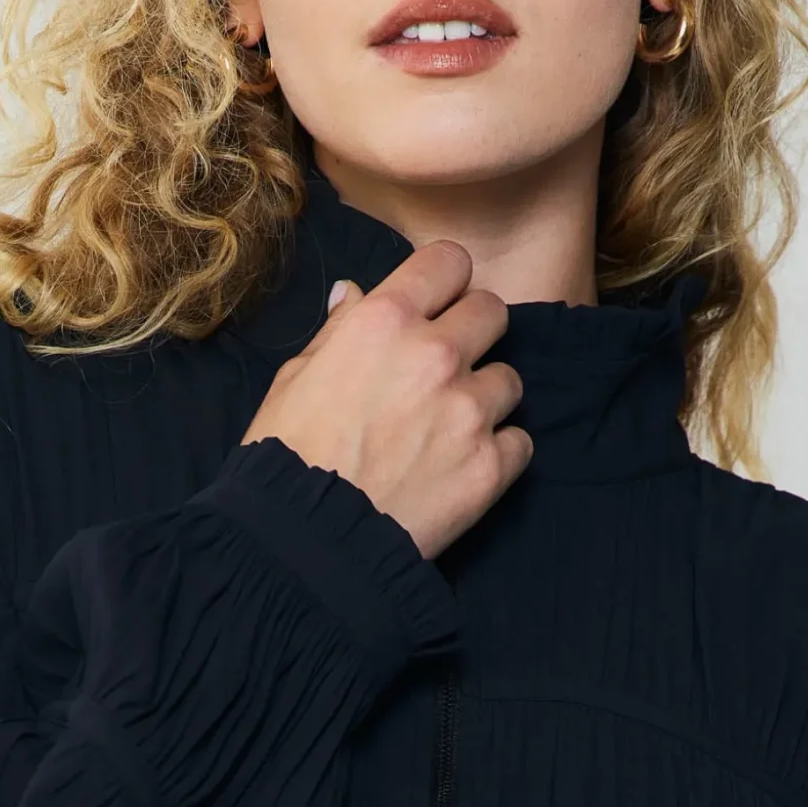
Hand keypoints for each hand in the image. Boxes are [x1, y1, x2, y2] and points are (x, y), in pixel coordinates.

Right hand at [240, 241, 530, 559]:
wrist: (306, 545)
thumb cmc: (287, 459)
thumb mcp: (294, 380)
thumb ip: (337, 332)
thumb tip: (354, 295)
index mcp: (384, 321)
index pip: (450, 261)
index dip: (446, 282)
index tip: (439, 304)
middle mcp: (435, 356)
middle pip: (492, 311)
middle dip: (474, 333)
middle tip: (447, 368)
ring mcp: (469, 412)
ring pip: (509, 380)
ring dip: (485, 398)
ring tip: (448, 429)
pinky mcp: (491, 467)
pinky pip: (519, 442)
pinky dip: (497, 453)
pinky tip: (459, 468)